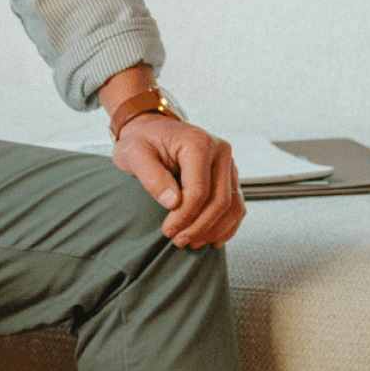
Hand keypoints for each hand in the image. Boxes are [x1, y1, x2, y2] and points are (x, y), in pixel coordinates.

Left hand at [109, 113, 244, 247]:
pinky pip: (236, 204)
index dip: (185, 216)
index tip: (167, 231)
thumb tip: (174, 203)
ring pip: (233, 206)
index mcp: (199, 143)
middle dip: (200, 226)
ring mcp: (228, 163)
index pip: (199, 190)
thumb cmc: (140, 141)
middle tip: (178, 241)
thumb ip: (151, 176)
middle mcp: (220, 151)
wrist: (150, 128)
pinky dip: (226, 224)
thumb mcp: (133, 153)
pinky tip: (210, 239)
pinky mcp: (229, 175)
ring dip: (215, 229)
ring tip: (192, 242)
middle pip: (220, 201)